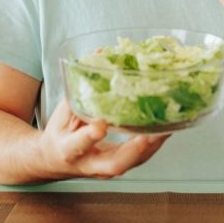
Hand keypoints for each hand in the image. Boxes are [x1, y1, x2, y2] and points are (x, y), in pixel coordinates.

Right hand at [39, 99, 169, 179]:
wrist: (56, 159)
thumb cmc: (61, 132)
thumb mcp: (62, 112)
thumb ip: (79, 87)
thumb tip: (101, 54)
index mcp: (69, 150)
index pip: (78, 146)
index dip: (89, 136)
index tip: (100, 125)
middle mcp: (90, 164)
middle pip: (113, 165)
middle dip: (133, 151)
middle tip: (149, 135)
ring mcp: (107, 169)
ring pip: (132, 163)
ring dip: (151, 146)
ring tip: (167, 127)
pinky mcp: (121, 165)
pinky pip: (140, 158)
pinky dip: (154, 144)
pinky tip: (166, 129)